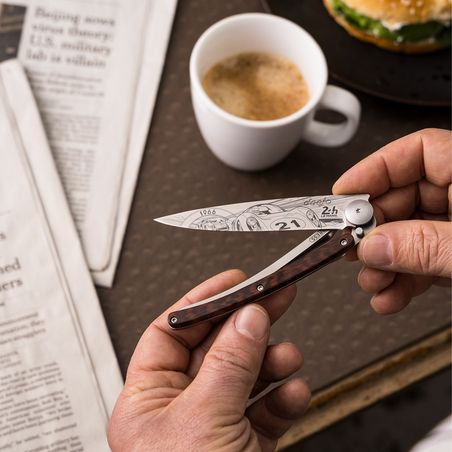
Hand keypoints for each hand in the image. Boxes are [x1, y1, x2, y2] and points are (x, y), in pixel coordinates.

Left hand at [108, 270, 309, 450]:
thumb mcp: (205, 421)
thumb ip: (229, 365)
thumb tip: (246, 318)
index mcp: (149, 400)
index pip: (173, 332)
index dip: (202, 301)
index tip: (233, 281)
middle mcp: (180, 409)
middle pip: (217, 347)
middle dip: (248, 322)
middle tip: (275, 296)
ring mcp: (216, 425)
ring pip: (247, 375)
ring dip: (272, 361)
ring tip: (287, 355)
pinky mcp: (246, 444)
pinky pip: (268, 407)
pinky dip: (285, 396)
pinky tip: (293, 392)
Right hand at [333, 128, 450, 313]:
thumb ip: (424, 246)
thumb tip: (373, 246)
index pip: (417, 151)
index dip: (374, 169)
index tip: (343, 195)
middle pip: (402, 198)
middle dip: (373, 231)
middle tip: (352, 250)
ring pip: (407, 235)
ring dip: (383, 263)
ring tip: (371, 283)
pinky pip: (422, 261)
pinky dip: (403, 282)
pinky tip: (389, 297)